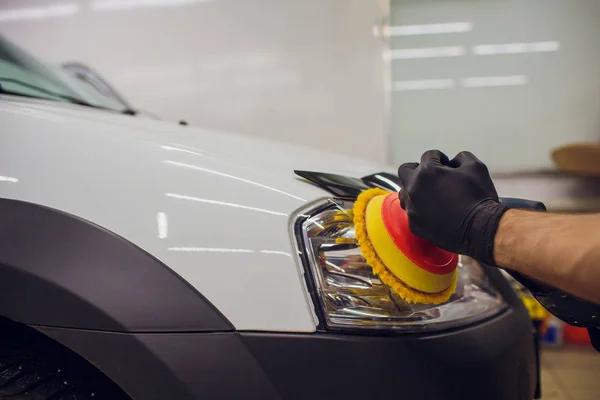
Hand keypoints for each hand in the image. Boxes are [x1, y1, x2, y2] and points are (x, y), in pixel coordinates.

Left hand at [397, 150, 507, 264]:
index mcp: (427, 171)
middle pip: (405, 170)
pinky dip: (420, 209)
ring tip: (431, 194)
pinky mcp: (414, 225)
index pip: (428, 155)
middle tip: (433, 176)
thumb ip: (461, 157)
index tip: (448, 166)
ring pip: (404, 193)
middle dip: (418, 169)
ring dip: (415, 190)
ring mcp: (412, 208)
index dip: (441, 158)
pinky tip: (434, 211)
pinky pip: (411, 212)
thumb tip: (452, 162)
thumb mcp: (476, 167)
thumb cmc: (479, 197)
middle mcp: (414, 188)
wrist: (480, 229)